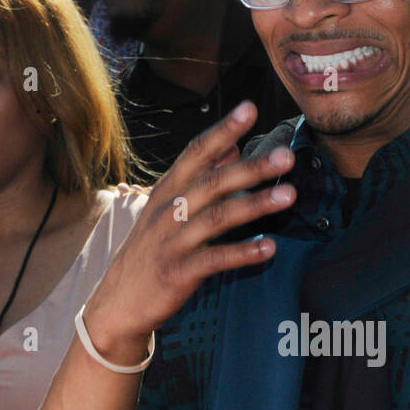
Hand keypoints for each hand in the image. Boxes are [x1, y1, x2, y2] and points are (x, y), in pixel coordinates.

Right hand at [84, 101, 294, 363]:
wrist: (119, 302)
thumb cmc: (151, 251)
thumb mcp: (169, 208)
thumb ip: (202, 177)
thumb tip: (234, 147)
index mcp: (167, 190)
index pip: (196, 152)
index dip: (223, 130)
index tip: (249, 108)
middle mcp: (168, 210)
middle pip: (213, 182)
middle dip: (252, 167)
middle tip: (288, 155)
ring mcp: (173, 241)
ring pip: (218, 218)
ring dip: (256, 205)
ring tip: (290, 195)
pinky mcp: (178, 272)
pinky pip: (215, 259)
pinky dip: (243, 253)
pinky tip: (270, 247)